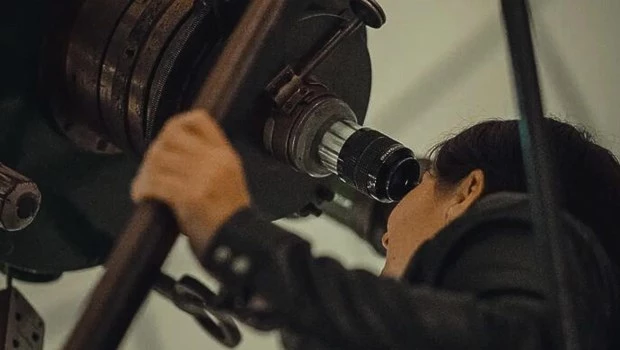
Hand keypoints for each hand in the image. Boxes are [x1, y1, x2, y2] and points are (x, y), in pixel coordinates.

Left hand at [131, 109, 250, 255]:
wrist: (239, 244)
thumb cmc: (230, 220)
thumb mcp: (227, 180)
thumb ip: (206, 163)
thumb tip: (171, 154)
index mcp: (225, 154)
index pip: (198, 120)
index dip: (176, 124)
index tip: (165, 139)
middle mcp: (215, 160)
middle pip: (171, 136)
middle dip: (154, 152)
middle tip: (150, 169)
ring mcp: (203, 177)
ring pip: (159, 158)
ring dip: (145, 173)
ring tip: (144, 186)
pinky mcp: (189, 196)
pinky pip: (156, 182)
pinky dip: (143, 188)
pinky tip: (142, 196)